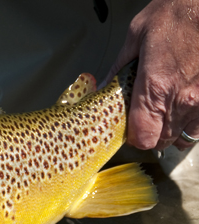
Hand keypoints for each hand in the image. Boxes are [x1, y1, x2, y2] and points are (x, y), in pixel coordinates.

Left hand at [104, 0, 198, 149]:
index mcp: (156, 86)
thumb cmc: (178, 11)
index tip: (131, 128)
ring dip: (174, 130)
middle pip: (163, 141)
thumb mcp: (137, 35)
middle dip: (152, 134)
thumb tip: (103, 85)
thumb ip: (119, 67)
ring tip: (167, 112)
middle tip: (146, 118)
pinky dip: (194, 121)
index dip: (135, 137)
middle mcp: (183, 99)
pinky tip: (186, 106)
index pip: (143, 138)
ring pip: (186, 137)